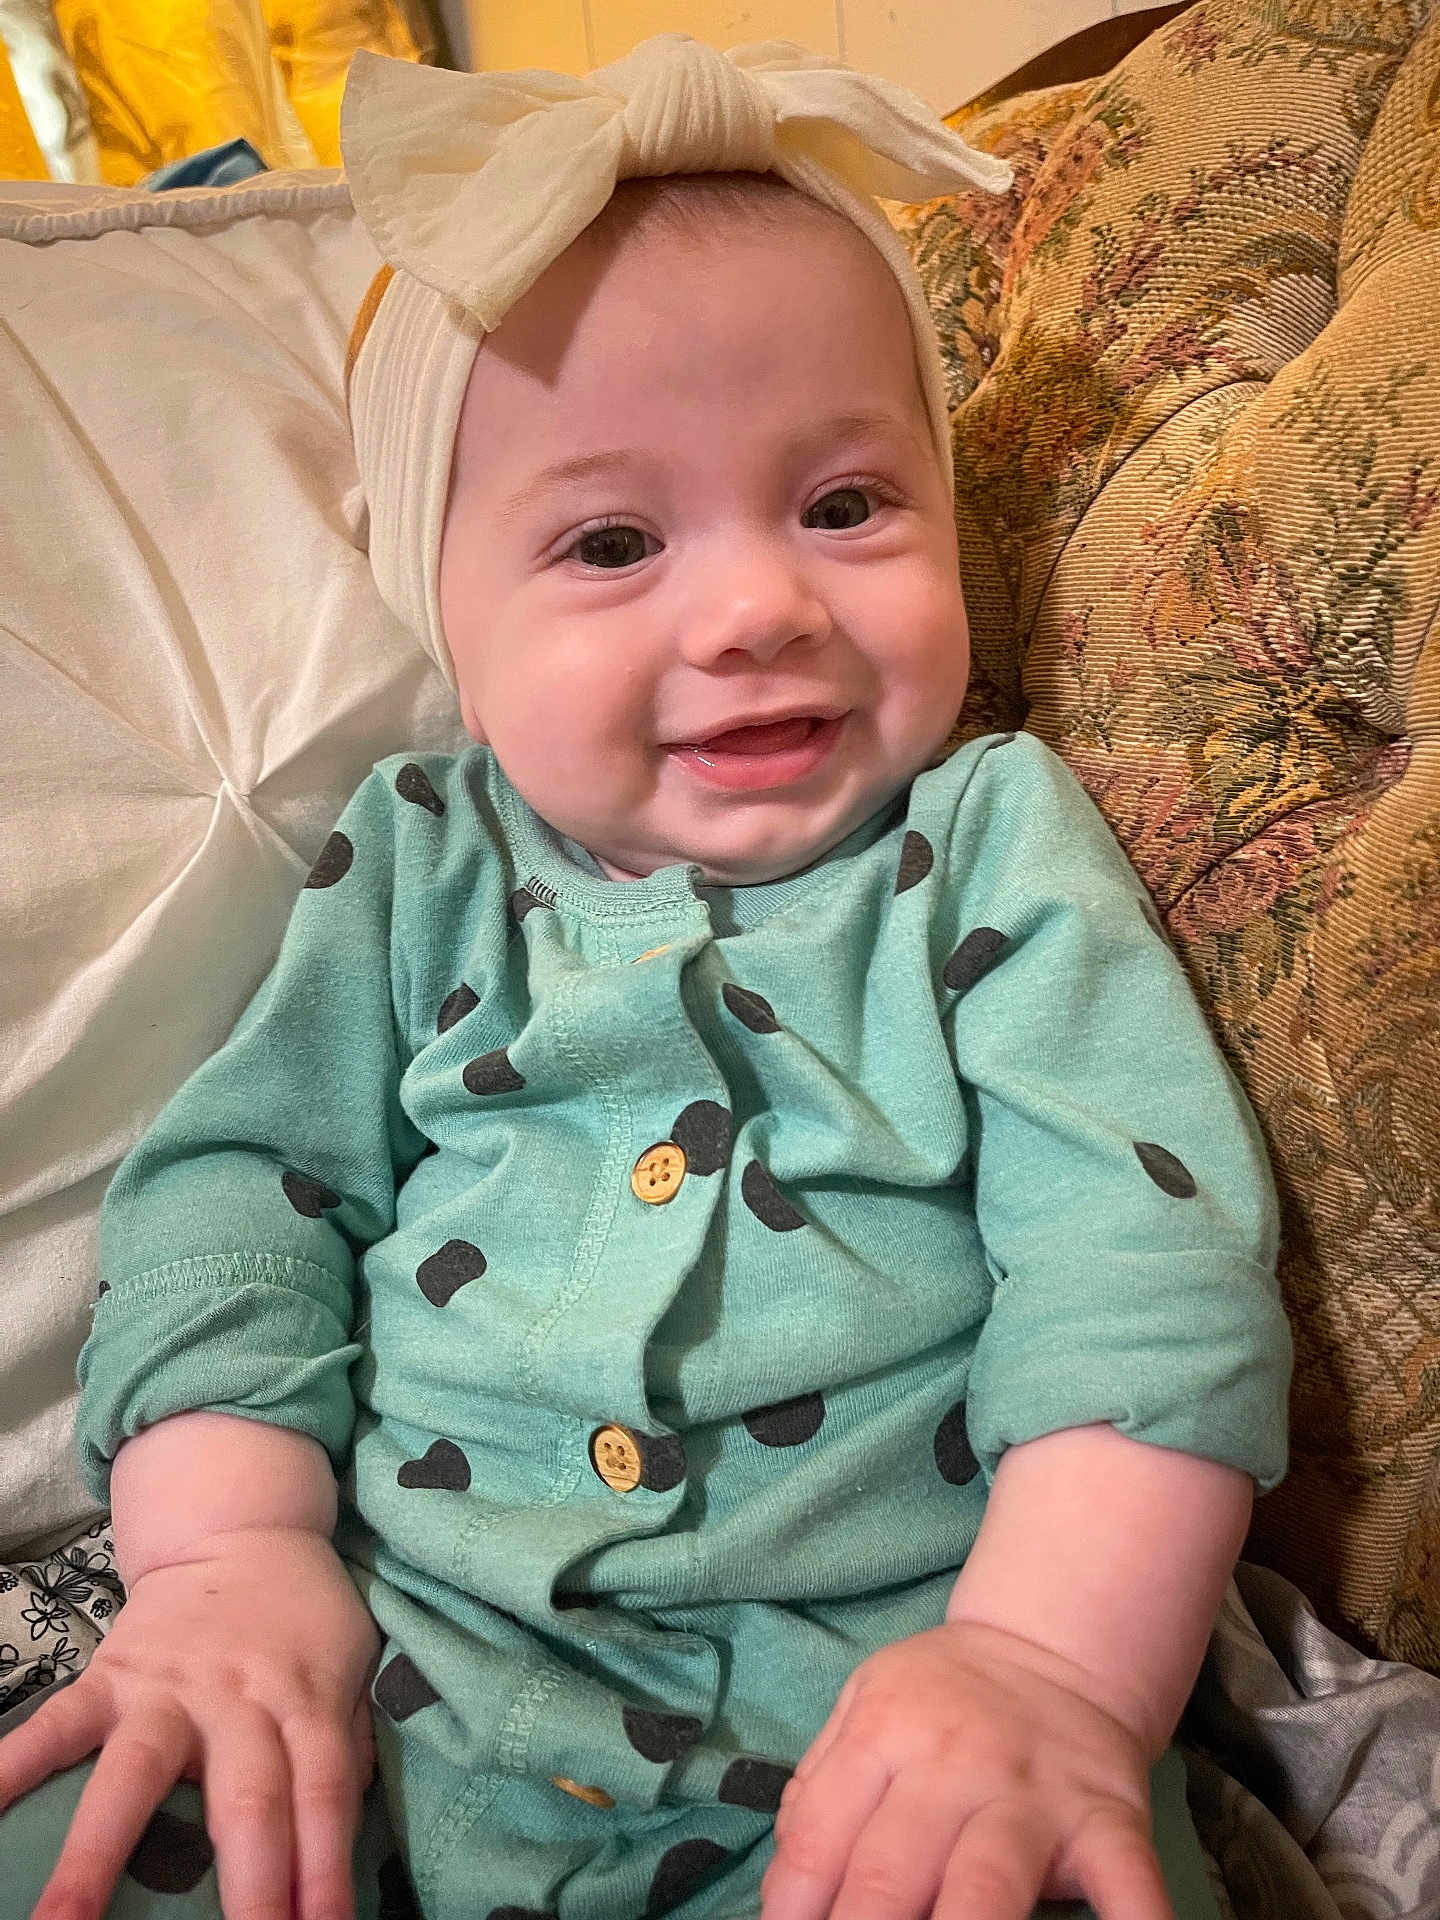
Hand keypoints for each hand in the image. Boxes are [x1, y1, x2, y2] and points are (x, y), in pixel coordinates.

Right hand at [0, 1525, 379, 1919]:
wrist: (242, 1529)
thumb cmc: (302, 1619)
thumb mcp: (349, 1666)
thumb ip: (347, 1745)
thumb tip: (342, 1837)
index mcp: (306, 1702)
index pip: (324, 1796)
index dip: (326, 1868)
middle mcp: (239, 1702)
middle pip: (246, 1801)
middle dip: (248, 1887)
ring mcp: (168, 1692)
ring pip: (135, 1777)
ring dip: (97, 1859)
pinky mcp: (109, 1676)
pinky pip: (56, 1726)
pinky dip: (12, 1767)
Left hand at [760, 1619, 1173, 1919]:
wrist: (1053, 1647)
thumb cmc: (941, 1698)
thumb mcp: (862, 1706)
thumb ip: (819, 1793)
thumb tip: (783, 1897)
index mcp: (883, 1731)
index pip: (816, 1837)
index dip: (792, 1910)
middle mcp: (952, 1762)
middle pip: (890, 1871)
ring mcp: (1033, 1795)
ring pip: (987, 1883)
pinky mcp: (1108, 1819)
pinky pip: (1124, 1880)